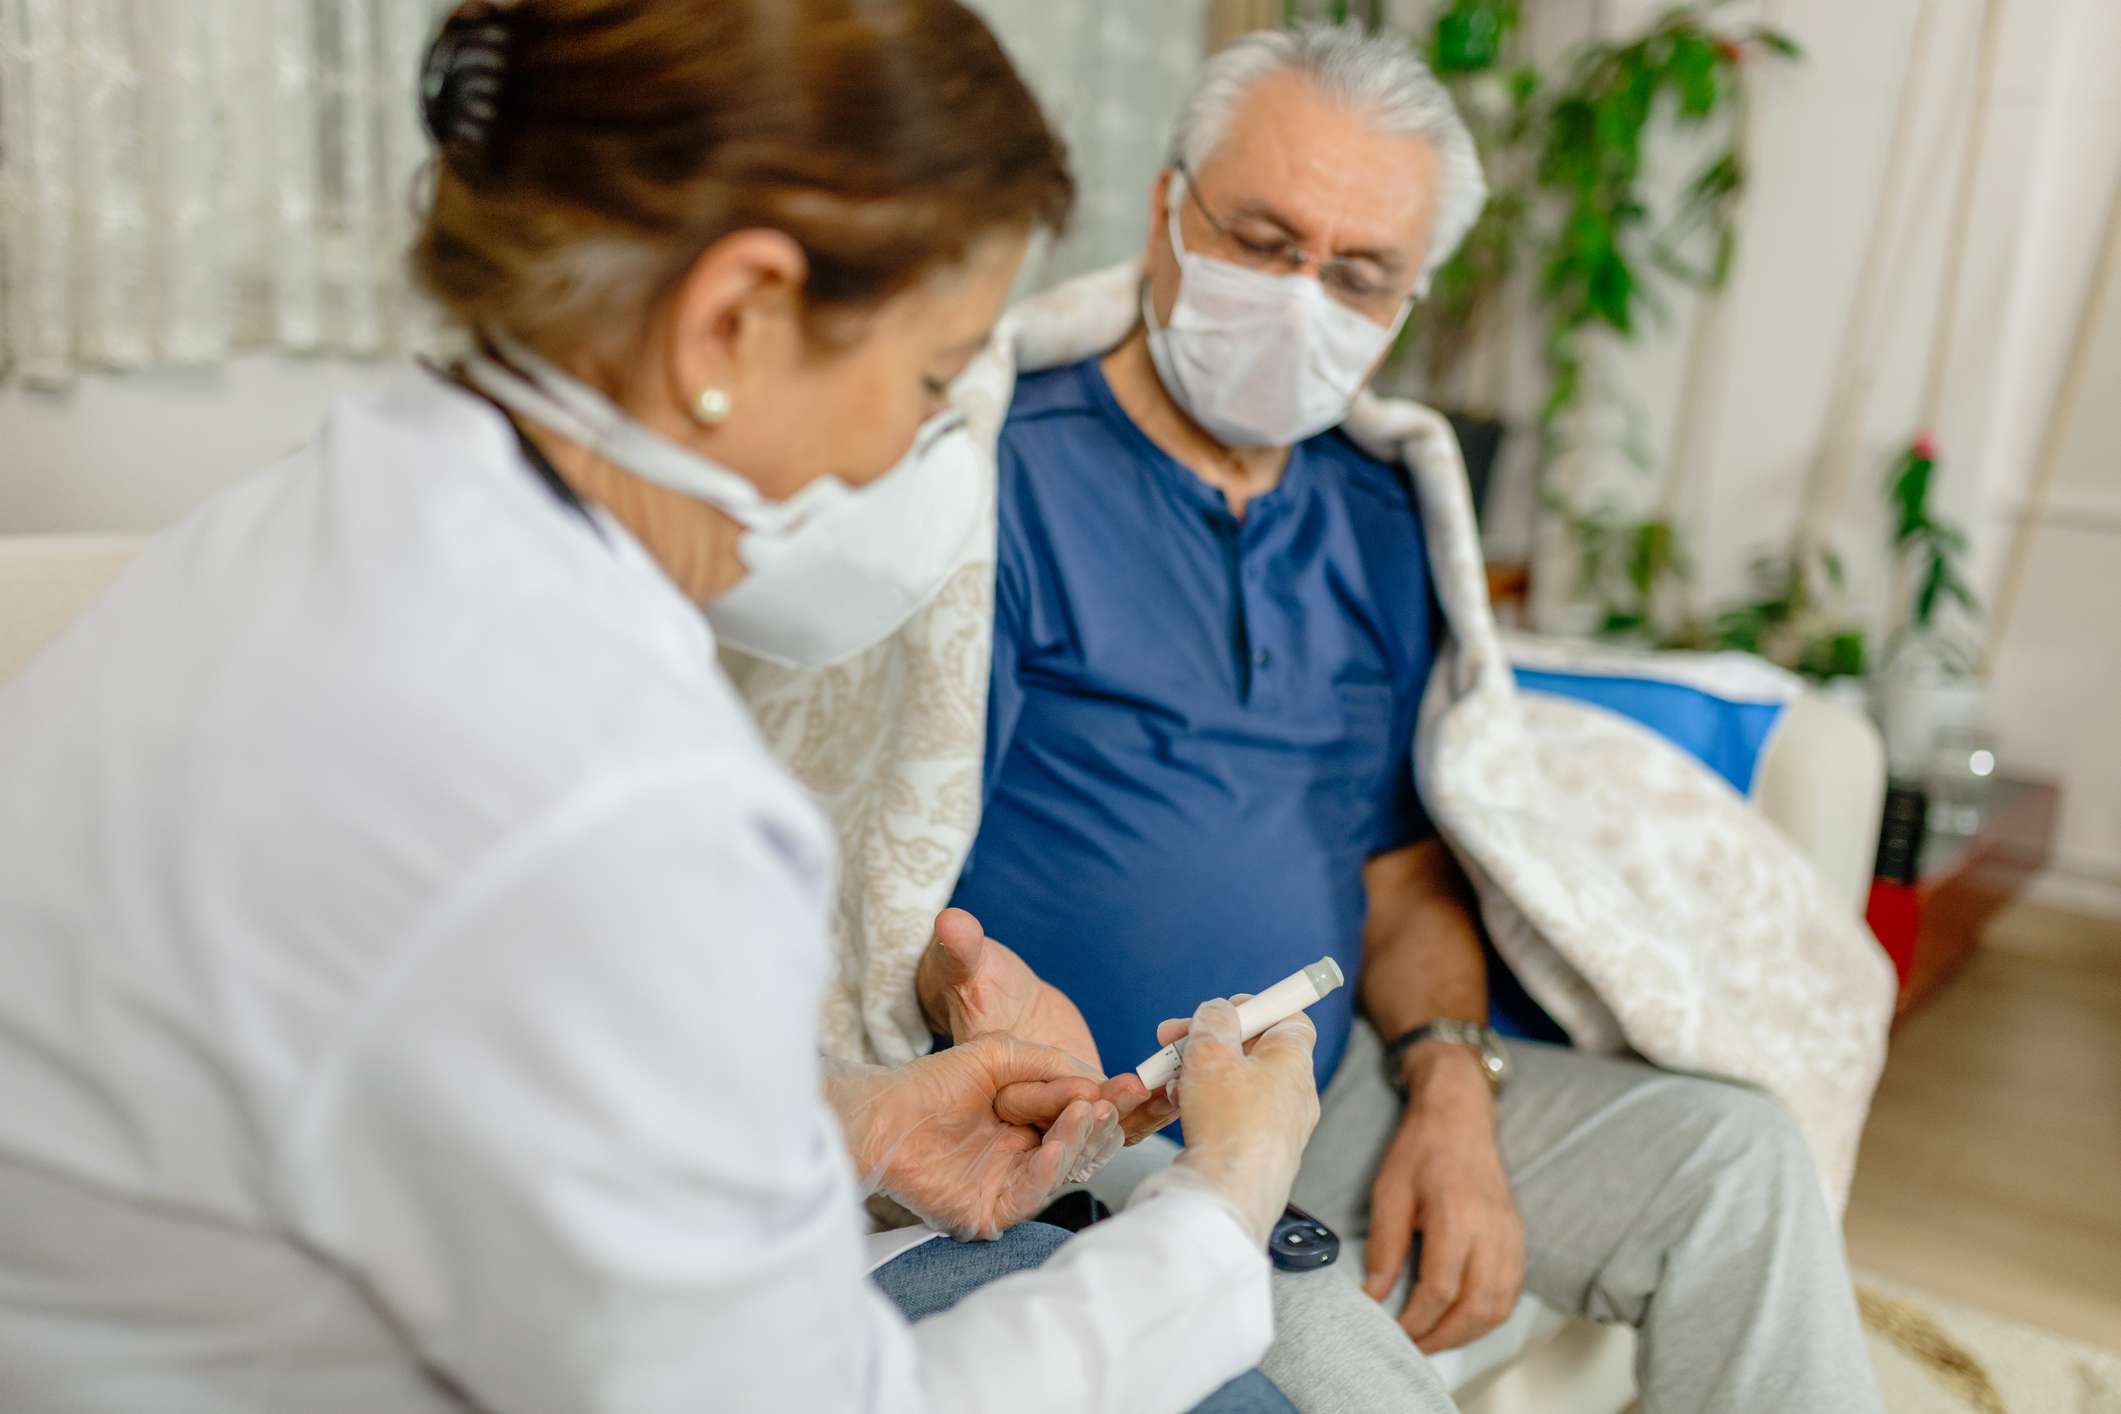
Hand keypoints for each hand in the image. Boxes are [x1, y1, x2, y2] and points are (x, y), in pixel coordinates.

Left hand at [827, 1034, 1120, 1239]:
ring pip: (1063, 1169)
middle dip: (1103, 1123)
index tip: (1136, 1085)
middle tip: (1115, 1103)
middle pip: (1081, 1145)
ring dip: (1079, 1140)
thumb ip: (1047, 1061)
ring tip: (1088, 1113)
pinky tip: (1056, 1143)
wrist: (880, 1114)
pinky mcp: (990, 1212)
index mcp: (1030, 1122)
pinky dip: (1049, 1168)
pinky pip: (1031, 1195)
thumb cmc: (932, 1083)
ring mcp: (1009, 1184)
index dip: (1109, 1102)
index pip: (1082, 1115)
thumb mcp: (997, 1054)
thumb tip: (1096, 1079)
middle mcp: (1024, 1155)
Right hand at [918, 909, 1180, 1144]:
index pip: (1019, 1098)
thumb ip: (962, 950)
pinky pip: (1118, 1112)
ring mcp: (1059, 1107)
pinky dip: (1146, 1106)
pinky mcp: (1087, 1100)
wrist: (1008, 998)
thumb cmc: (980, 977)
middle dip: (1102, 1112)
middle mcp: (1024, 1105)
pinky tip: (1179, 1091)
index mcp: (991, 1080)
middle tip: (1138, 1094)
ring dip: (1133, 1114)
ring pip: (1095, 1125)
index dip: (1050, 1096)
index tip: (1087, 1086)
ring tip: (1170, 1094)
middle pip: (1062, 1122)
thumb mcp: (970, 963)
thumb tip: (949, 921)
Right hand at [1150, 999, 1320, 1245]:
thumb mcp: (1212, 1051)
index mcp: (1293, 1061)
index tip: (1221, 1011)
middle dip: (1209, 1041)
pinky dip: (1204, 1105)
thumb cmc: (1228, 1121)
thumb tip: (1219, 1011)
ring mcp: (1278, 1127)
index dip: (1255, 1008)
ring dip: (1200, 1073)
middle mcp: (1294, 1094)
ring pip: (1236, 1084)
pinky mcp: (1257, 1153)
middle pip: (1253, 1050)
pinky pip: (1231, 1116)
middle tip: (1172, 1038)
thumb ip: (1213, 1020)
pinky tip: (1178, 1108)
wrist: (1228, 1195)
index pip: (1289, 1018)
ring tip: (1168, 1077)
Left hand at [1362, 1046, 1524, 1352]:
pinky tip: (1462, 1318)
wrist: (1460, 1117)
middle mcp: (1491, 1230)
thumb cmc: (1421, 1149)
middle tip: (1412, 1344)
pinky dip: (1488, 1315)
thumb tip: (1374, 1294)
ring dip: (1467, 1332)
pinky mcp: (1517, 1238)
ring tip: (1434, 1338)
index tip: (1393, 1330)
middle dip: (1442, 1336)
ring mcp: (1510, 1235)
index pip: (1440, 1288)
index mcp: (1457, 1216)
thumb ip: (1384, 1246)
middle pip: (1476, 1307)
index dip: (1416, 1319)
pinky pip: (1511, 1291)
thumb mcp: (1389, 1191)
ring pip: (1498, 1305)